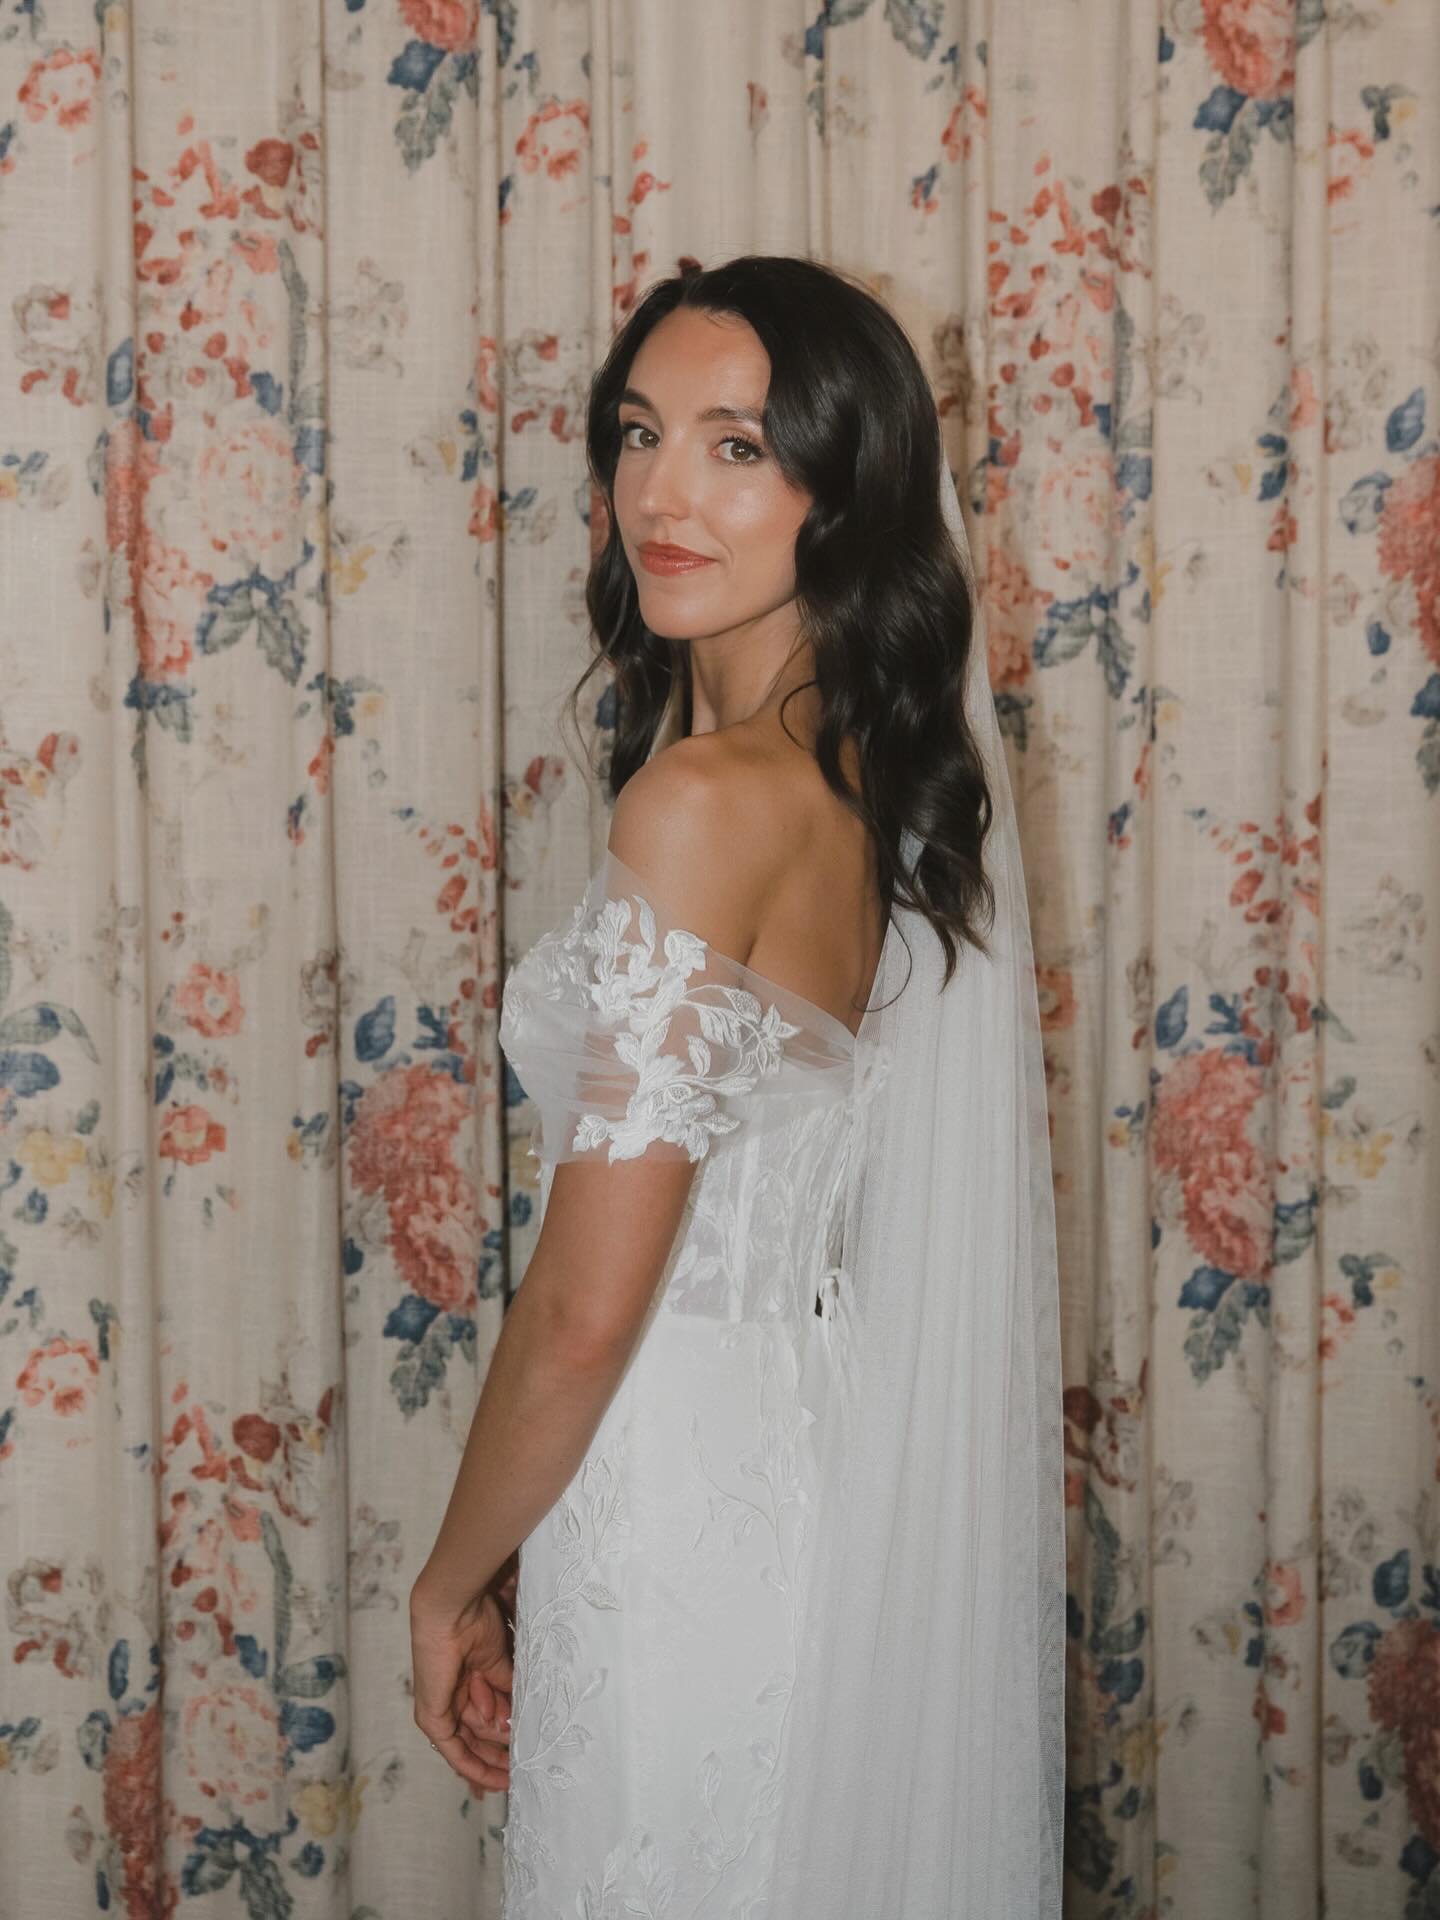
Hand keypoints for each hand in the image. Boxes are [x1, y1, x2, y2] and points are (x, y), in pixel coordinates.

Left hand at [409, 1580, 513, 1793]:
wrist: (455, 1611)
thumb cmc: (478, 1625)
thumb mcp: (499, 1666)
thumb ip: (507, 1695)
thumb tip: (516, 1725)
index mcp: (465, 1683)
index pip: (482, 1723)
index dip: (501, 1745)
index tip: (520, 1763)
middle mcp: (451, 1698)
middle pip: (478, 1737)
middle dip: (500, 1755)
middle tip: (523, 1769)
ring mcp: (440, 1709)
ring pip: (474, 1741)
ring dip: (496, 1745)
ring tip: (515, 1744)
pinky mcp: (432, 1717)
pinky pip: (455, 1749)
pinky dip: (475, 1766)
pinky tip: (495, 1779)